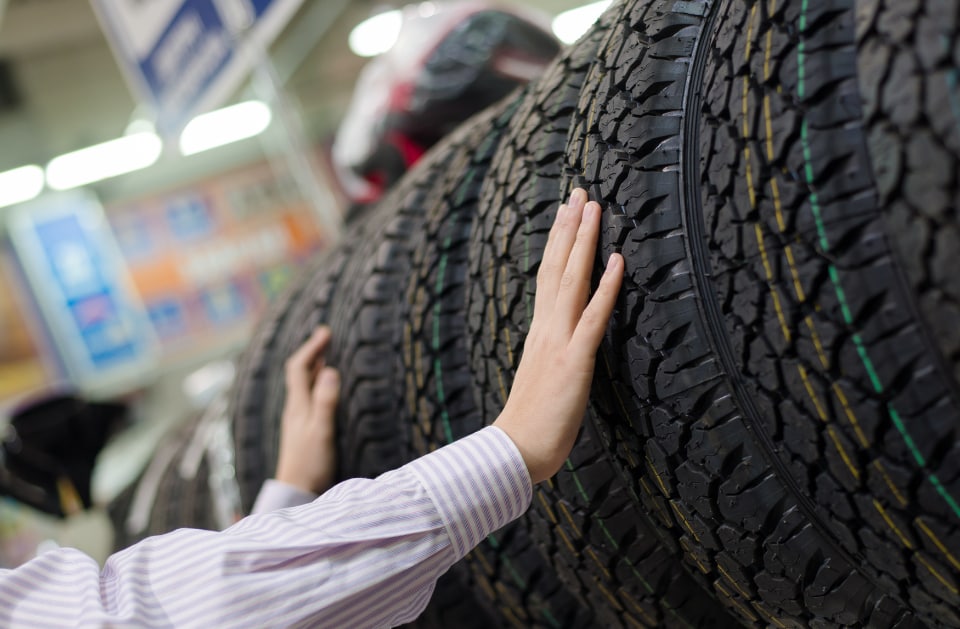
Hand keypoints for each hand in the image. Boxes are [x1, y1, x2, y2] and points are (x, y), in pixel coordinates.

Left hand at [275, 326, 339, 494]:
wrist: (296, 492)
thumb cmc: (310, 464)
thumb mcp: (322, 431)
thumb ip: (326, 401)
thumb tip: (330, 370)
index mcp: (298, 405)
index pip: (299, 367)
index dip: (312, 347)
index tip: (326, 331)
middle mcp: (294, 409)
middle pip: (299, 373)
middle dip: (313, 352)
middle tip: (326, 335)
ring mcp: (297, 420)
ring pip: (303, 385)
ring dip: (314, 367)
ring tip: (326, 355)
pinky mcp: (302, 430)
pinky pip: (307, 397)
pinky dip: (316, 383)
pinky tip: (323, 389)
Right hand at [493, 188, 622, 483]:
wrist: (513, 452)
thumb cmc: (526, 426)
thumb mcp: (538, 382)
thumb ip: (547, 359)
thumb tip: (555, 349)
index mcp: (538, 333)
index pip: (548, 278)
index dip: (558, 244)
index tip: (565, 214)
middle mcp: (546, 329)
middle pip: (557, 267)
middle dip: (569, 227)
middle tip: (578, 192)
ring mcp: (559, 341)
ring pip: (572, 280)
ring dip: (583, 241)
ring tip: (592, 206)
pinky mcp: (574, 360)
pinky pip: (594, 317)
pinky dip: (606, 287)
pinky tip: (617, 260)